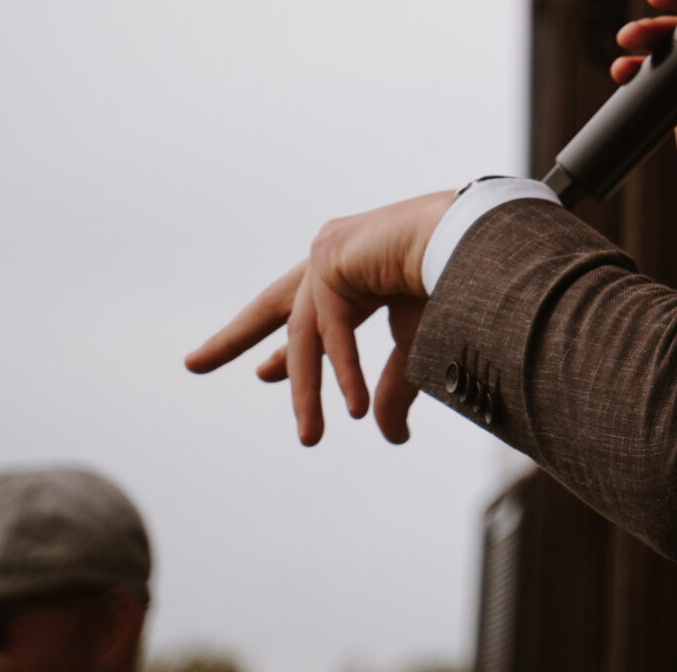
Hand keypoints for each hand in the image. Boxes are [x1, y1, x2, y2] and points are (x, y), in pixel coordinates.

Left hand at [184, 189, 454, 445]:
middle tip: (192, 364)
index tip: (262, 374)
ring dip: (305, 388)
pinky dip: (343, 369)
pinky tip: (353, 408)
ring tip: (310, 437)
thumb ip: (392, 389)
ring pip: (305, 333)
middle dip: (236, 337)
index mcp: (364, 268)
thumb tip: (390, 438)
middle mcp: (341, 255)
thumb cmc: (462, 280)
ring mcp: (332, 250)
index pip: (314, 314)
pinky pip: (329, 327)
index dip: (288, 351)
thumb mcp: (418, 345)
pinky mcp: (330, 254)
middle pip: (275, 304)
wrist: (483, 237)